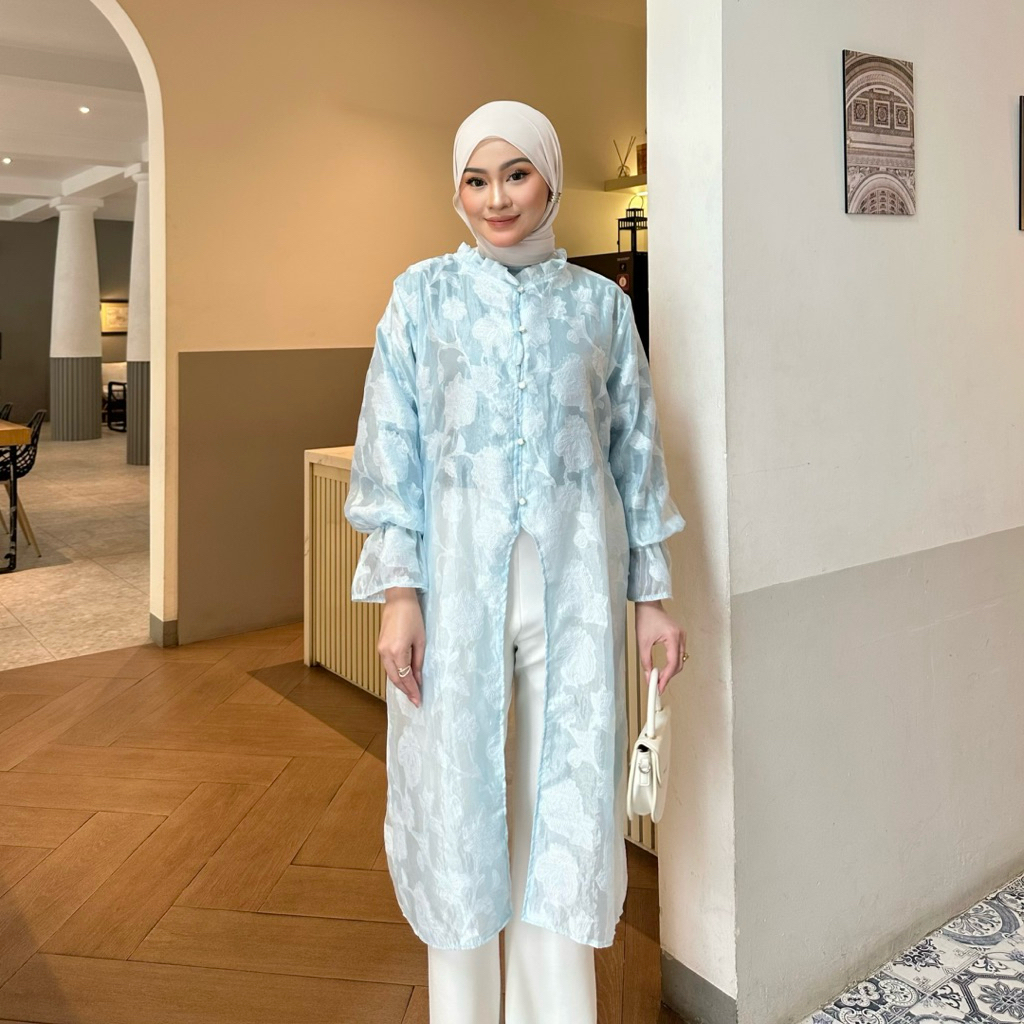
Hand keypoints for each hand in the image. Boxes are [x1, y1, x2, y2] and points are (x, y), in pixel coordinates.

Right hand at [379, 588, 424, 706]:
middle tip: (415, 700)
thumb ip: (418, 661)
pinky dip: (395, 674)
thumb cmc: (412, 616)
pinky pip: (387, 665)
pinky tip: (402, 678)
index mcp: (397, 652)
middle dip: (405, 691)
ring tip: (410, 691)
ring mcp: (380, 650)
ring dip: (400, 683)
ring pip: (389, 673)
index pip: (405, 678)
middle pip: (395, 679)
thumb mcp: (420, 640)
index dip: (412, 690)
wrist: (398, 600)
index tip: (418, 700)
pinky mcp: (380, 646)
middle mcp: (385, 653)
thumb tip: (417, 678)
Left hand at [634, 599, 686, 693]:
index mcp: (673, 637)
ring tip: (660, 678)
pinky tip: (664, 668)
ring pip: (680, 660)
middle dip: (669, 676)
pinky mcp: (680, 636)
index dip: (666, 677)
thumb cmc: (645, 619)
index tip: (659, 687)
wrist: (648, 605)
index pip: (673, 663)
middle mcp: (681, 636)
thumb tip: (649, 678)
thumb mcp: (643, 643)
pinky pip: (679, 654)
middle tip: (658, 685)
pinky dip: (673, 663)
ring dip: (671, 670)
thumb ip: (646, 662)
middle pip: (679, 663)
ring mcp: (682, 636)